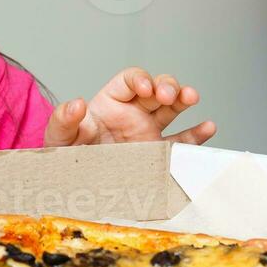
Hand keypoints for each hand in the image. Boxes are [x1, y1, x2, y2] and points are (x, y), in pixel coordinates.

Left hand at [43, 67, 215, 147]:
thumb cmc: (66, 157)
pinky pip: (180, 142)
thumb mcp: (59, 138)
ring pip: (173, 108)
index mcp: (110, 103)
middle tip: (168, 95)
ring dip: (184, 98)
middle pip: (157, 88)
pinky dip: (196, 134)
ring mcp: (148, 132)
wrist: (76, 187)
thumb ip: (64, 120)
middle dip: (166, 85)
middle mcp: (132, 113)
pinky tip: (208, 128)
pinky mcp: (157, 155)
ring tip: (192, 97)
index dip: (140, 79)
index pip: (130, 80)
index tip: (145, 89)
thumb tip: (76, 103)